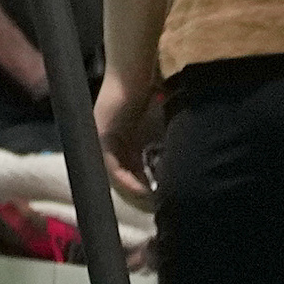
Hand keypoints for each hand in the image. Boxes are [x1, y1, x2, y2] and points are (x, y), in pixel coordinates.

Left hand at [93, 63, 163, 206]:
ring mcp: (100, 143)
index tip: (162, 207)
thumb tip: (182, 179)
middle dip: (141, 201)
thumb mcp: (162, 133)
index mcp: (120, 148)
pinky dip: (129, 182)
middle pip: (121, 185)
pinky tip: (145, 191)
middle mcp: (106, 148)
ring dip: (136, 196)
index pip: (129, 180)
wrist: (139, 71)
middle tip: (160, 212)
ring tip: (155, 206)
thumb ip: (165, 153)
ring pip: (115, 181)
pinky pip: (112, 169)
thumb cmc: (154, 96)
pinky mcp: (102, 137)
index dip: (145, 196)